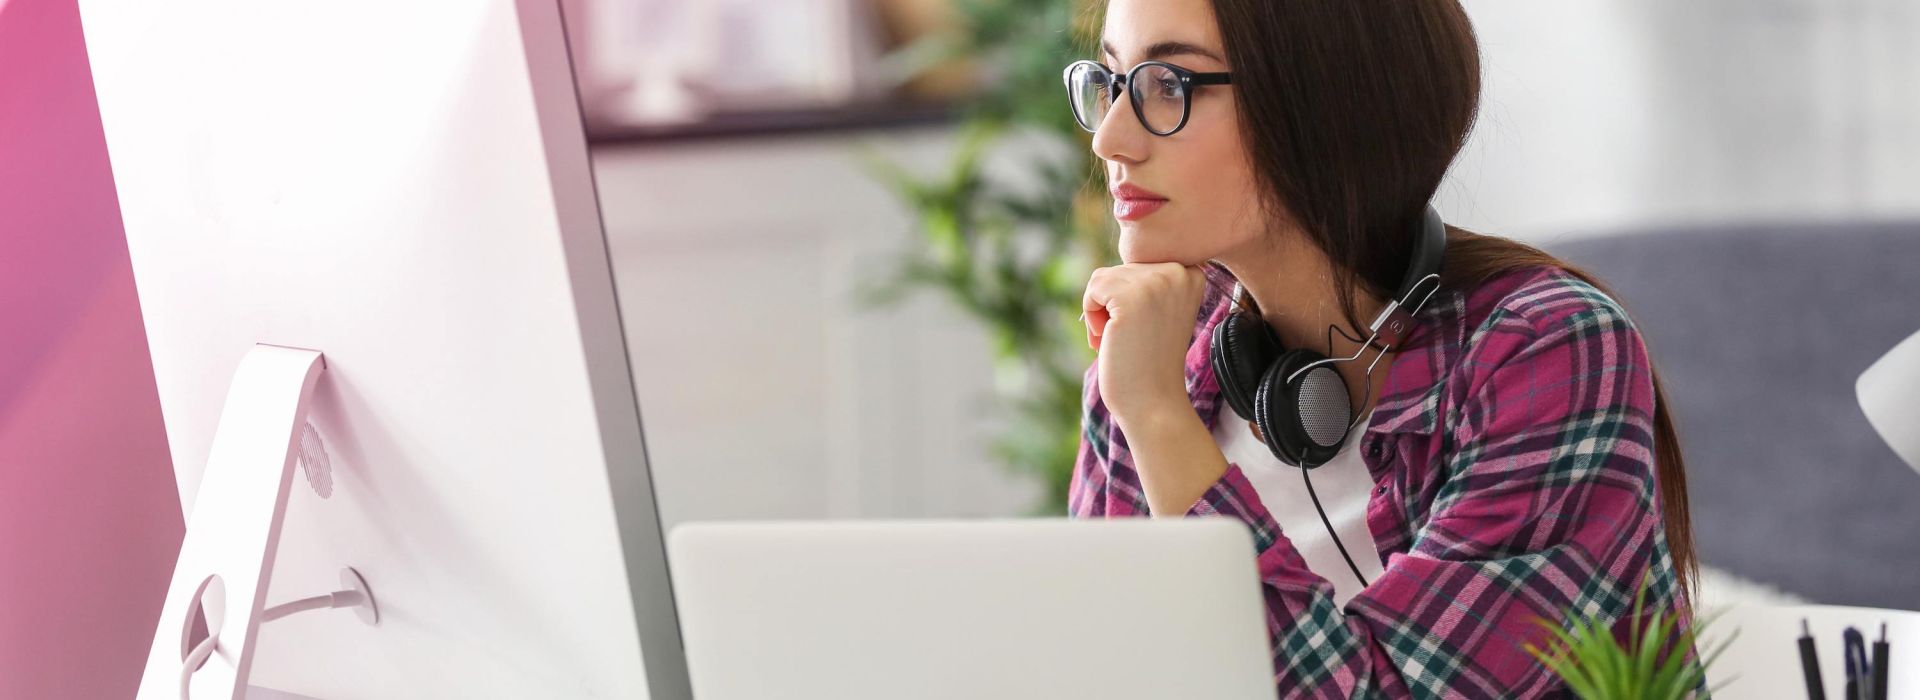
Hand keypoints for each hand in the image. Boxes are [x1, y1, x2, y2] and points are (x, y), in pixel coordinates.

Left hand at [1082, 262, 1210, 425]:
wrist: (1153, 401)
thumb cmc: (1149, 360)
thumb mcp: (1157, 308)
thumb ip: (1147, 279)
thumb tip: (1121, 246)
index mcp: (1191, 272)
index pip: (1137, 266)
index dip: (1130, 299)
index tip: (1148, 328)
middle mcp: (1178, 271)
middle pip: (1117, 270)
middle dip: (1113, 307)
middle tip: (1133, 338)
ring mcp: (1156, 282)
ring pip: (1102, 279)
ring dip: (1101, 312)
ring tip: (1123, 339)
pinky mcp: (1131, 296)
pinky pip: (1092, 290)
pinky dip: (1091, 317)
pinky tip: (1110, 339)